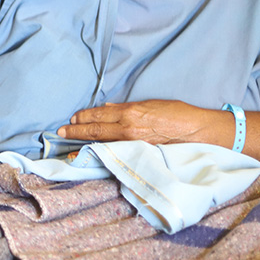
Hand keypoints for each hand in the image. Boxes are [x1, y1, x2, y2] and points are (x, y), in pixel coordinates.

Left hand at [57, 100, 212, 144]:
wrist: (200, 131)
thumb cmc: (178, 114)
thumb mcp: (150, 104)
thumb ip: (128, 108)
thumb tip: (109, 108)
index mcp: (130, 112)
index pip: (99, 114)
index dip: (83, 117)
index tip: (71, 119)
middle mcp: (129, 128)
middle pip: (96, 130)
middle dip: (76, 131)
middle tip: (60, 132)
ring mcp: (134, 144)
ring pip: (103, 142)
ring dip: (85, 142)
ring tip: (70, 144)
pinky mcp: (141, 155)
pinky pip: (117, 153)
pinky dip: (102, 152)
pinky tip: (92, 154)